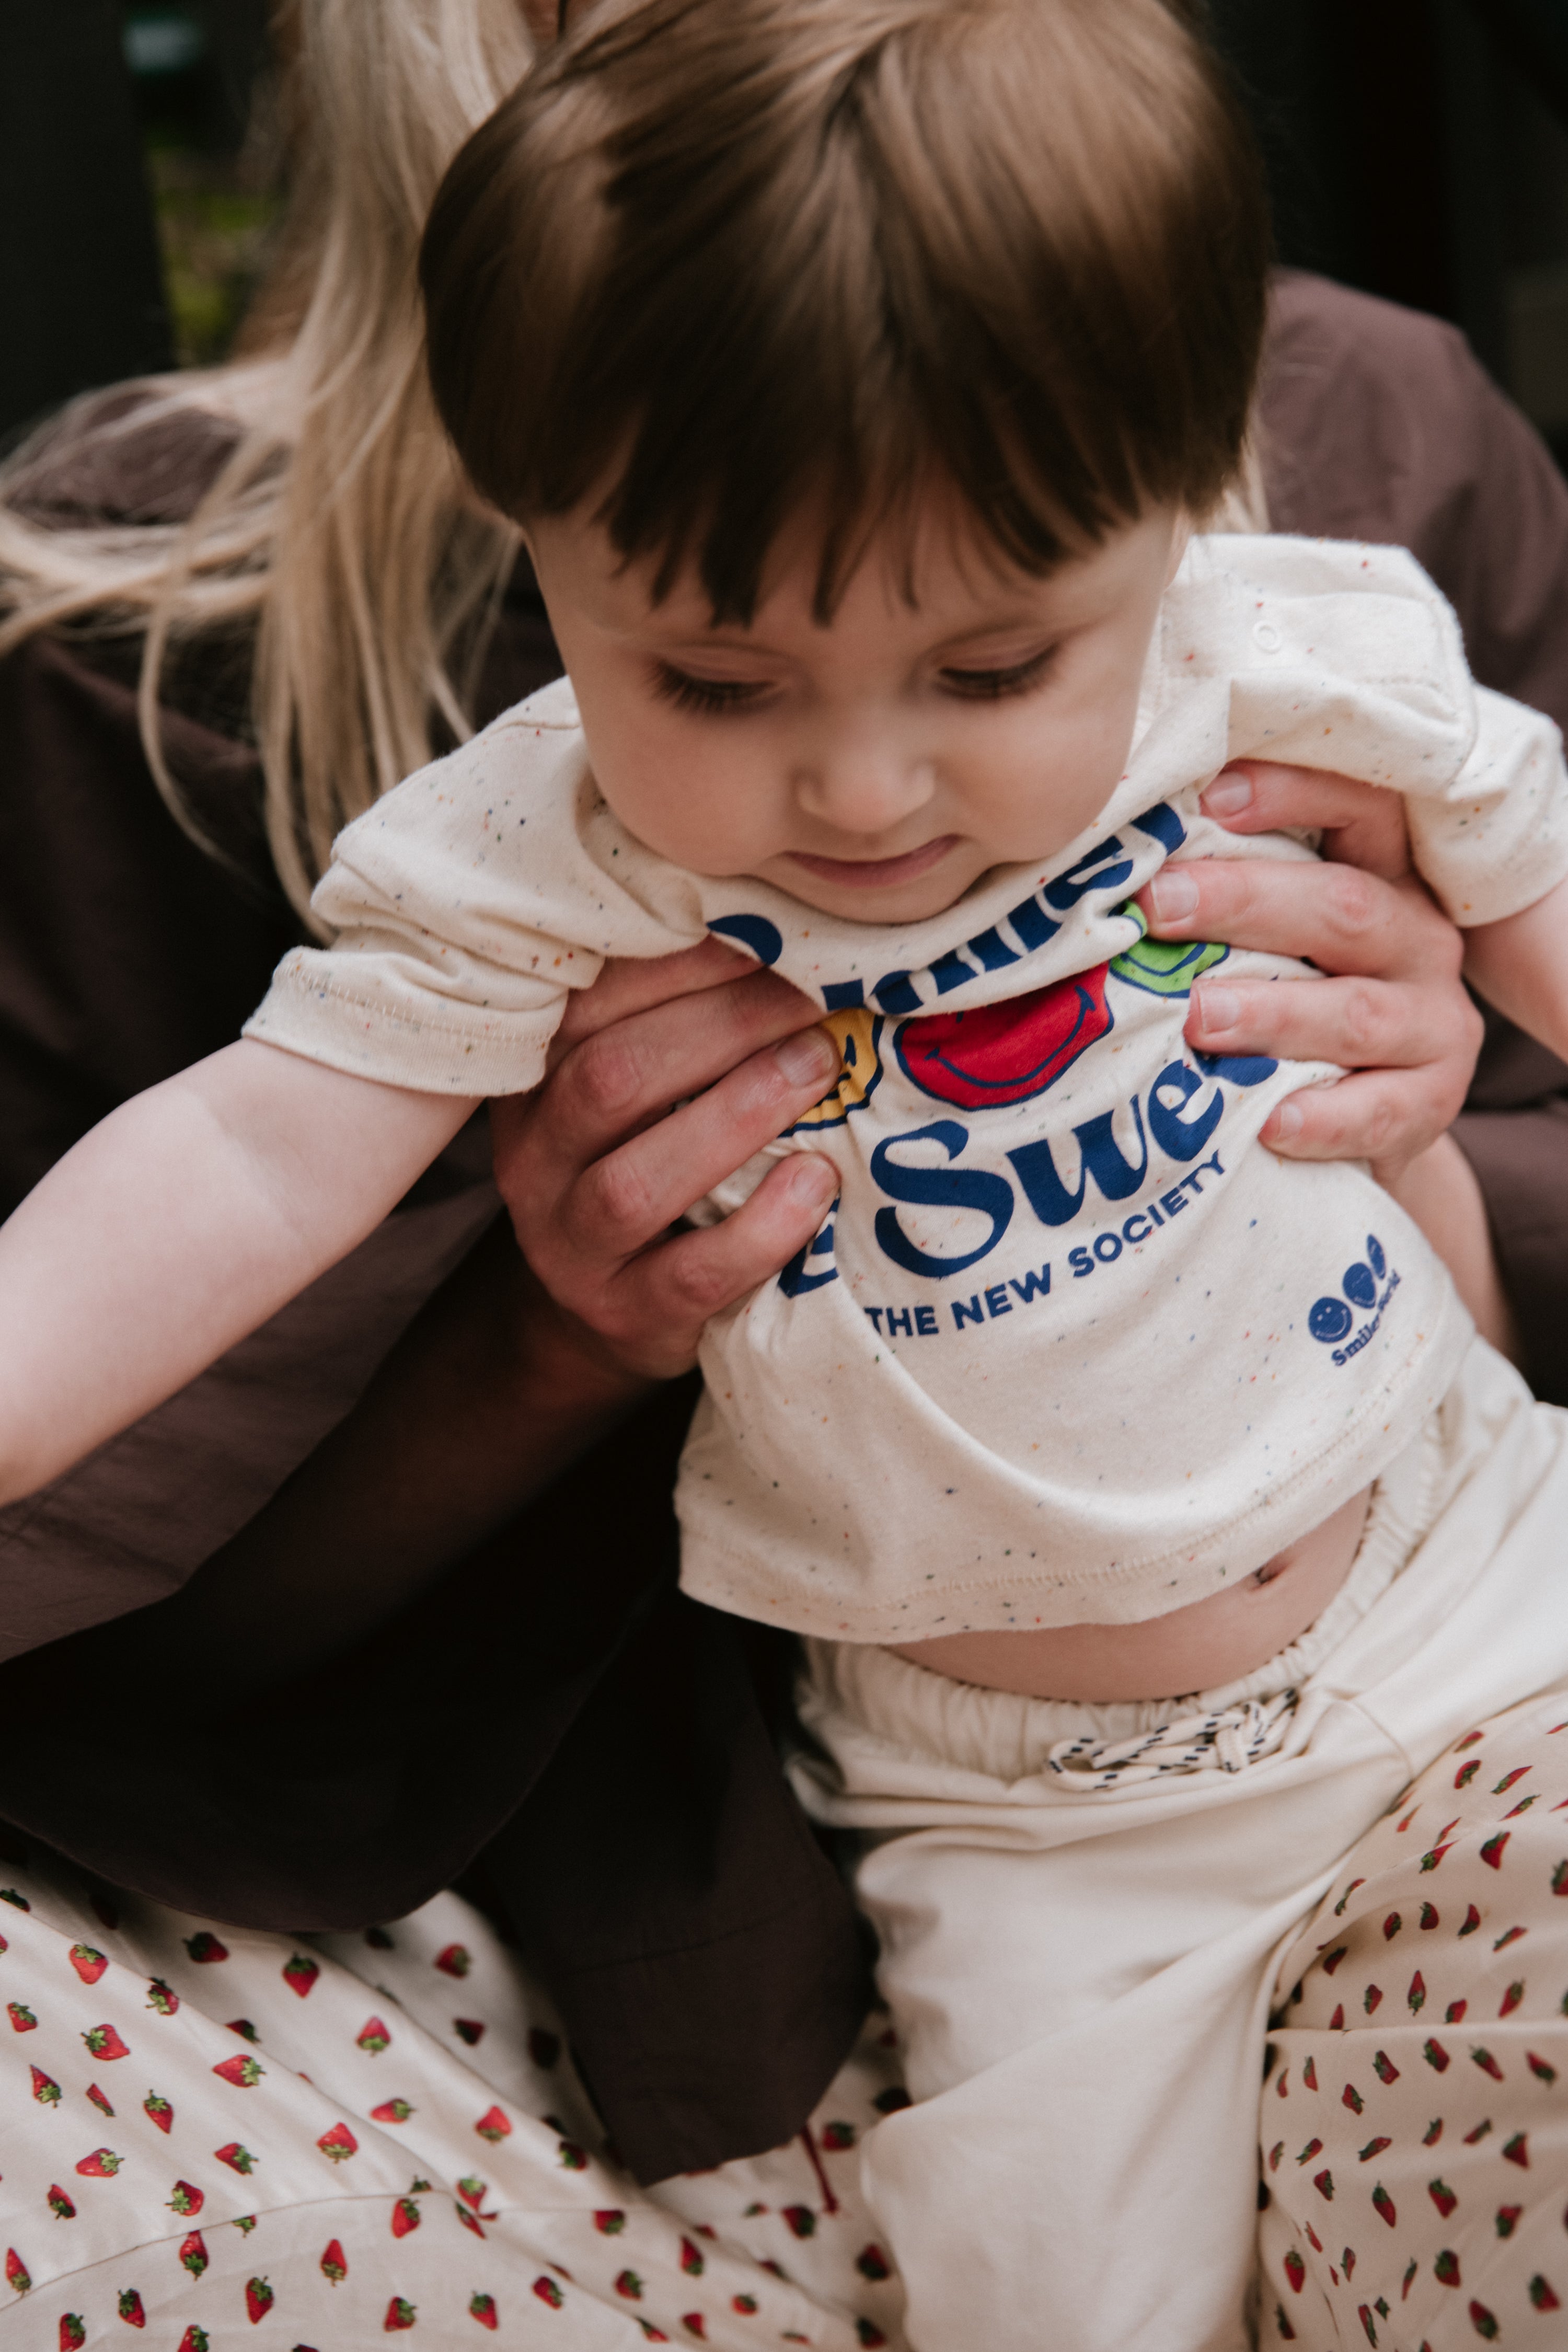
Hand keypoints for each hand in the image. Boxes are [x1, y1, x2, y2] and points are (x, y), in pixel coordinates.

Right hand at [491, 938, 839, 1379]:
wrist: (609, 1309)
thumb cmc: (646, 1160)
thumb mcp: (634, 1086)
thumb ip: (673, 1018)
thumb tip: (785, 933)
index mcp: (532, 1079)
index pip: (588, 1003)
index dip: (683, 964)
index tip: (768, 937)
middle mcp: (534, 1160)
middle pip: (609, 1079)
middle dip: (722, 1027)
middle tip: (811, 1001)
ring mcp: (572, 1246)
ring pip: (636, 1182)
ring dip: (737, 1115)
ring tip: (819, 1068)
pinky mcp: (627, 1314)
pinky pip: (692, 1273)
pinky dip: (762, 1228)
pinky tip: (816, 1181)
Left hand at [1135, 762, 1482, 1183]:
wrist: (1358, 1122)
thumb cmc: (1285, 1002)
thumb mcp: (1265, 941)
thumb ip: (1218, 902)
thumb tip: (1102, 867)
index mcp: (1381, 877)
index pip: (1359, 808)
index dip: (1293, 794)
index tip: (1207, 798)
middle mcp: (1417, 939)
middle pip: (1343, 906)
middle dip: (1246, 901)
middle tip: (1158, 908)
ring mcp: (1433, 1024)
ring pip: (1355, 1011)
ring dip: (1273, 1013)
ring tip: (1198, 1018)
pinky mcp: (1432, 1103)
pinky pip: (1380, 1110)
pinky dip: (1325, 1118)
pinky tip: (1270, 1122)